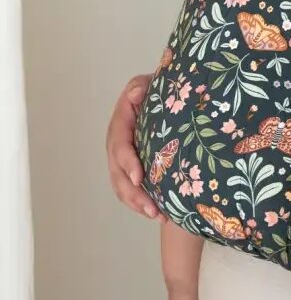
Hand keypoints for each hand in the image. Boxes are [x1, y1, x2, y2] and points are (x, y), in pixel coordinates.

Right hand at [106, 74, 164, 221]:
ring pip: (123, 186)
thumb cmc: (158, 90)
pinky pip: (130, 190)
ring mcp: (122, 158)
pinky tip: (158, 214)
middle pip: (119, 173)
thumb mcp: (149, 83)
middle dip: (134, 194)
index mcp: (121, 123)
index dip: (127, 163)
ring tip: (157, 216)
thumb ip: (140, 87)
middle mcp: (117, 143)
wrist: (163, 99)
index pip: (120, 146)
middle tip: (152, 208)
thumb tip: (135, 94)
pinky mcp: (131, 168)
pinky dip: (140, 203)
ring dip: (137, 203)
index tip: (139, 178)